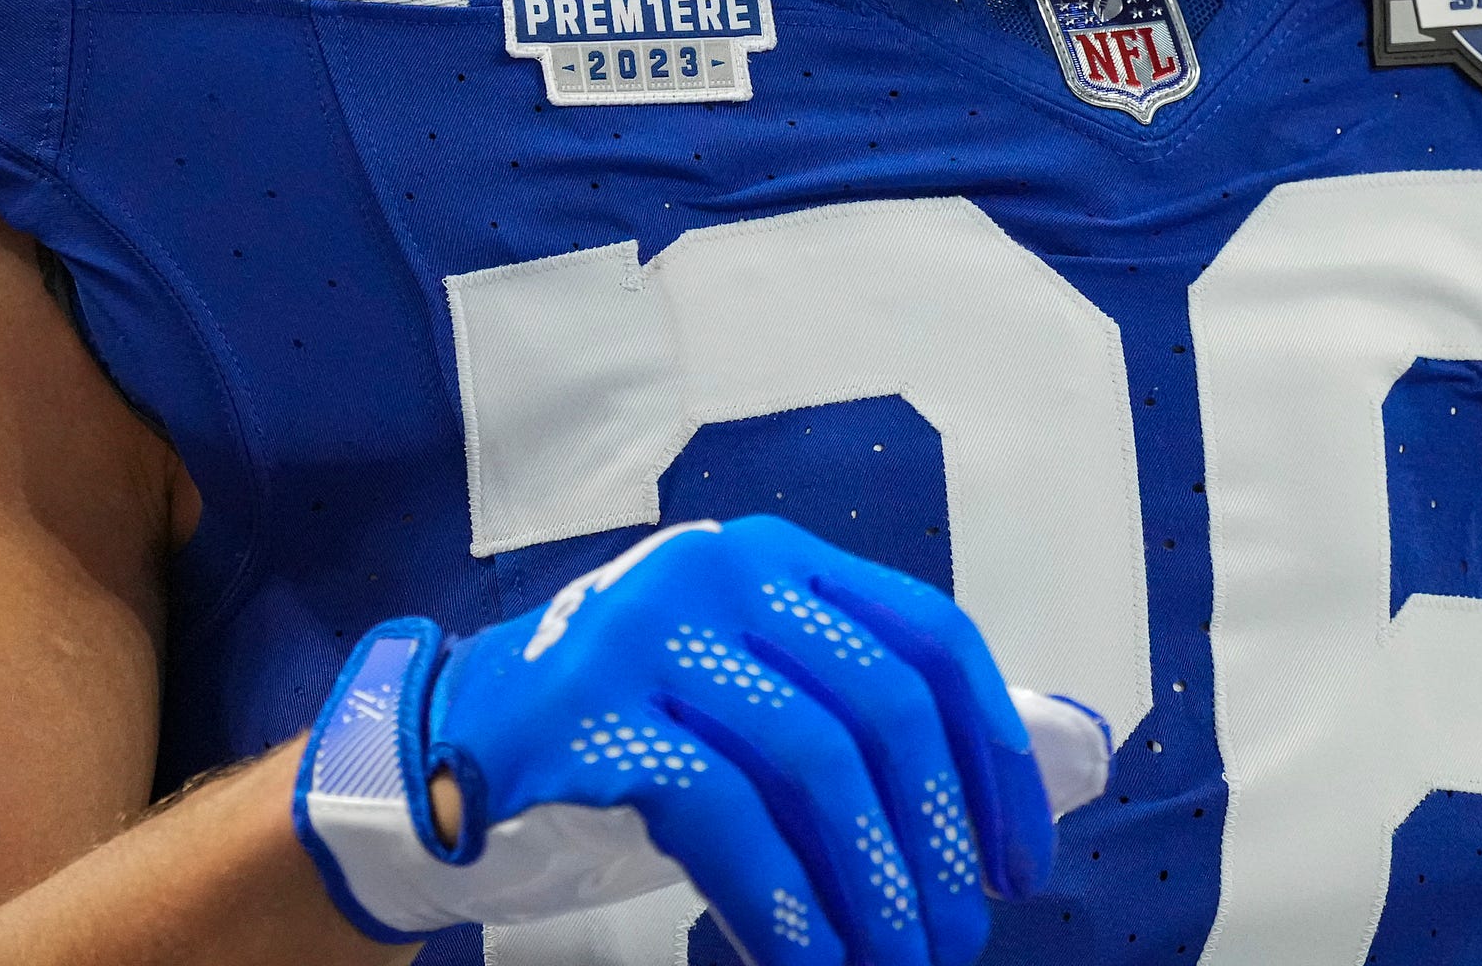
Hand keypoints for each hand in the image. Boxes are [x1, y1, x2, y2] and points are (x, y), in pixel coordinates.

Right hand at [293, 518, 1110, 960]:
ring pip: (812, 761)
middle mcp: (725, 571)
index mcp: (783, 557)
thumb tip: (1025, 780)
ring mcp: (652, 633)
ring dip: (871, 884)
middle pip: (882, 702)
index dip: (992, 753)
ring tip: (897, 964)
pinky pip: (721, 814)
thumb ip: (856, 709)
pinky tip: (813, 961)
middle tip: (957, 940)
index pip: (930, 636)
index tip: (1020, 861)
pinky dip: (782, 902)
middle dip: (934, 839)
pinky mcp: (590, 714)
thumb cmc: (635, 718)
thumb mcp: (751, 681)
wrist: (455, 730)